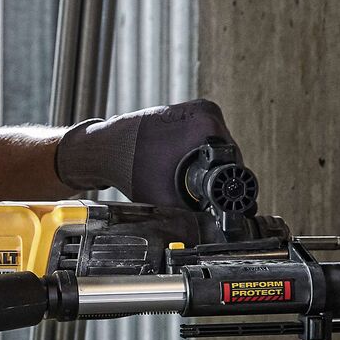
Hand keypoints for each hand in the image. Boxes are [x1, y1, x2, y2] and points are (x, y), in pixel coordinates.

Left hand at [54, 99, 239, 208]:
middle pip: (227, 154)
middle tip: (204, 195)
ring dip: (209, 166)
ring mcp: (197, 109)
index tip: (223, 202)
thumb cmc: (128, 165)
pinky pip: (204, 139)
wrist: (105, 148)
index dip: (229, 187)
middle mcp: (206, 111)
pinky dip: (198, 154)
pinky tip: (184, 166)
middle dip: (218, 177)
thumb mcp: (165, 198)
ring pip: (217, 147)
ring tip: (189, 178)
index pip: (233, 162)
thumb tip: (214, 230)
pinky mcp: (187, 113)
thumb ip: (192, 216)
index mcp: (206, 124)